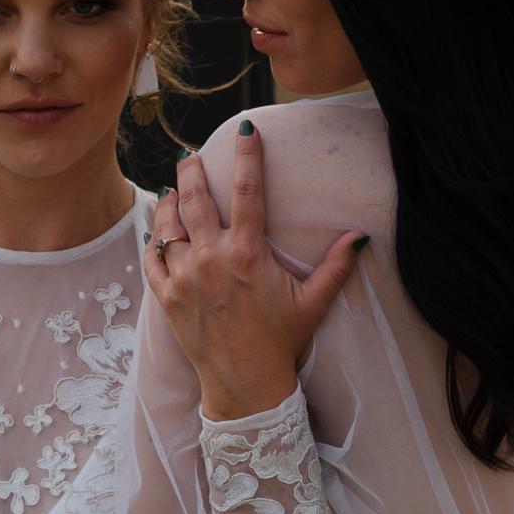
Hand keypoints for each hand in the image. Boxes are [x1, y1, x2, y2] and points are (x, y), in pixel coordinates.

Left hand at [144, 118, 368, 421]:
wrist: (245, 385)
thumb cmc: (280, 342)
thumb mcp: (312, 302)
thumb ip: (336, 266)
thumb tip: (362, 235)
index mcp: (248, 254)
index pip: (248, 191)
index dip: (248, 155)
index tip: (247, 129)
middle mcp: (212, 259)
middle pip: (195, 199)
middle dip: (191, 171)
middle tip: (190, 156)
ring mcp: (184, 278)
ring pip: (167, 225)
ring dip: (168, 202)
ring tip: (171, 190)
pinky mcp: (166, 298)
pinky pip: (152, 259)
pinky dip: (153, 242)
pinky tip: (156, 233)